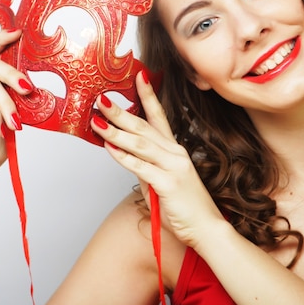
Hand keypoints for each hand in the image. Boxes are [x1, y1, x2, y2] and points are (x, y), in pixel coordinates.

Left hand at [92, 71, 223, 247]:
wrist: (206, 228)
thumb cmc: (184, 206)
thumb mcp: (162, 180)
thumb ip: (146, 165)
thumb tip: (122, 153)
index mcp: (175, 150)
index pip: (160, 116)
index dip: (149, 95)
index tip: (139, 76)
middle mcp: (176, 153)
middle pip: (144, 127)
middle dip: (121, 112)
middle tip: (101, 99)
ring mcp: (174, 167)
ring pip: (140, 144)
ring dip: (117, 132)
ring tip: (97, 121)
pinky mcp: (169, 183)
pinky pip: (141, 166)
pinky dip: (123, 156)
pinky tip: (109, 148)